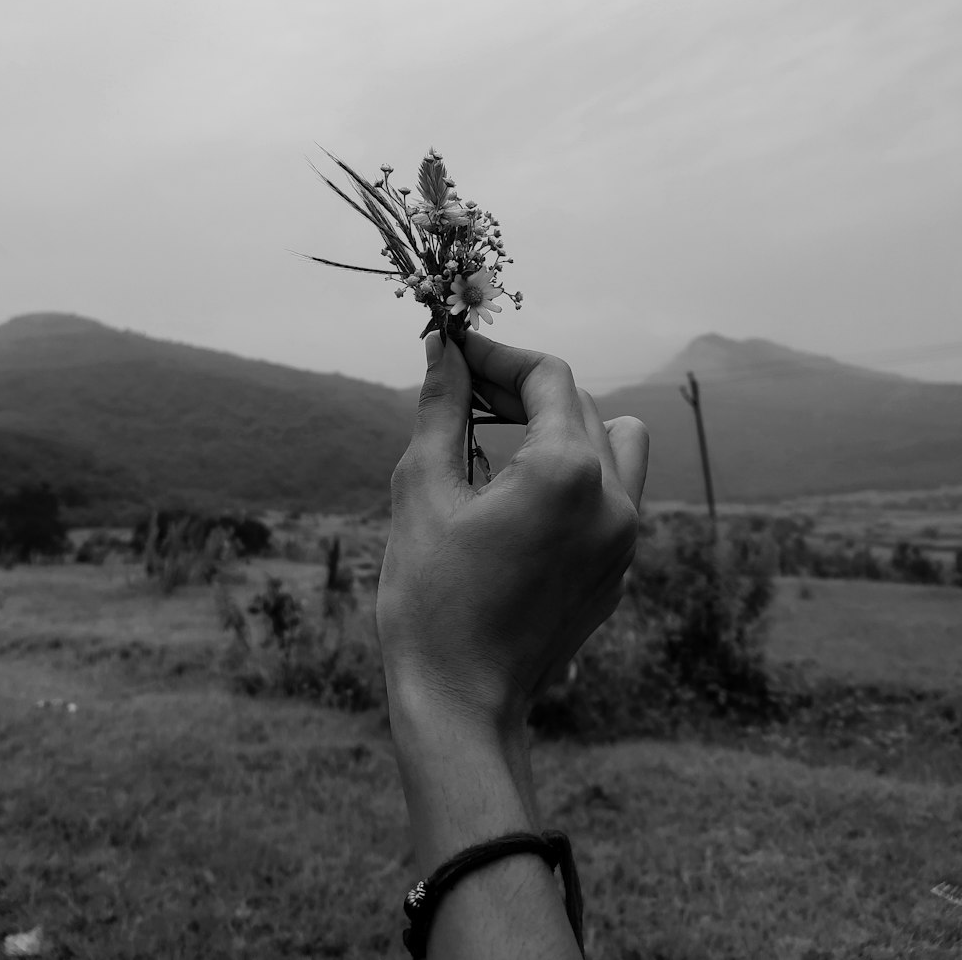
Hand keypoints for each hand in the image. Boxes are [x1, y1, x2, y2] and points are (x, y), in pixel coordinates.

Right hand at [376, 330, 648, 732]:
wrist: (463, 703)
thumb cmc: (431, 599)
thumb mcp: (423, 489)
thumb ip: (440, 407)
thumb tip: (443, 347)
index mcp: (566, 472)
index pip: (546, 376)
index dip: (497, 354)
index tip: (456, 351)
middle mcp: (613, 497)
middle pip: (578, 403)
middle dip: (520, 388)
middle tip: (463, 393)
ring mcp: (626, 537)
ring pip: (617, 441)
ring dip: (565, 424)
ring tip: (505, 440)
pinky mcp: (620, 567)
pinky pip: (615, 492)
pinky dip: (576, 473)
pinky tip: (521, 496)